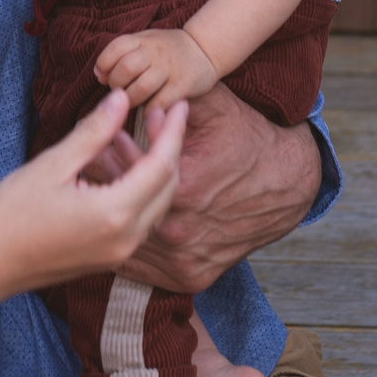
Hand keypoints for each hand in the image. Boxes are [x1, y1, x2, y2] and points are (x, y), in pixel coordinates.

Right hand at [0, 89, 185, 295]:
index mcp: (115, 214)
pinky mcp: (107, 257)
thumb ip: (94, 132)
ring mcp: (118, 253)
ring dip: (151, 168)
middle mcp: (126, 239)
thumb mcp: (52, 165)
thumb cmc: (9, 215)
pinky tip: (115, 162)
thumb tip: (122, 99)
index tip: (180, 104)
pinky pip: (137, 218)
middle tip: (159, 112)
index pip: (162, 166)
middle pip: (167, 187)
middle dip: (168, 147)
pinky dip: (136, 188)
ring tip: (133, 131)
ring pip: (155, 204)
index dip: (173, 132)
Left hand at [97, 27, 220, 110]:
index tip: (104, 76)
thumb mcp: (145, 41)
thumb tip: (99, 75)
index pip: (115, 48)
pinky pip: (159, 102)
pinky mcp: (183, 85)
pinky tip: (148, 109)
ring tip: (132, 102)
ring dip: (131, 100)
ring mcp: (170, 68)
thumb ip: (122, 55)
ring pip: (141, 88)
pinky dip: (148, 110)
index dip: (104, 64)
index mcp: (143, 39)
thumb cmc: (167, 50)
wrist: (205, 50)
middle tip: (119, 92)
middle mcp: (155, 52)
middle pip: (126, 69)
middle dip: (116, 85)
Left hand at [121, 84, 321, 294]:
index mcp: (183, 188)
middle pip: (121, 207)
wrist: (287, 183)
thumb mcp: (214, 109)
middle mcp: (180, 231)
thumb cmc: (247, 139)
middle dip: (103, 184)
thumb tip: (132, 99)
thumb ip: (171, 100)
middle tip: (89, 167)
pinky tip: (117, 225)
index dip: (107, 153)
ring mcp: (184, 260)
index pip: (124, 172)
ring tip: (100, 194)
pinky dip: (129, 248)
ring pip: (127, 240)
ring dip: (110, 217)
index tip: (100, 141)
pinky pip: (144, 268)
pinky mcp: (191, 278)